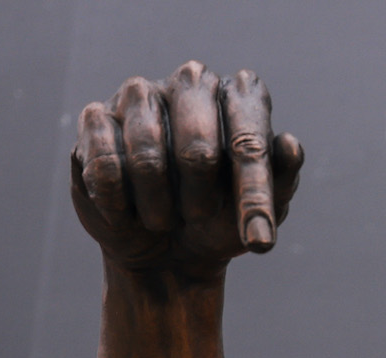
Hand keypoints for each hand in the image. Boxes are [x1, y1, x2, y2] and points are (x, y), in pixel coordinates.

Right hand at [70, 62, 303, 278]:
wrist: (165, 248)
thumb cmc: (221, 219)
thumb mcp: (258, 212)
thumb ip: (280, 180)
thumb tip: (289, 145)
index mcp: (240, 96)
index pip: (250, 142)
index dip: (254, 198)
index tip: (260, 243)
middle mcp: (192, 81)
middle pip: (198, 148)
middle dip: (201, 201)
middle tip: (198, 218)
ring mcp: (141, 94)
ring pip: (147, 156)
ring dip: (159, 207)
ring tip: (164, 219)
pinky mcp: (96, 116)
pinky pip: (106, 165)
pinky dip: (120, 205)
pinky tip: (128, 214)